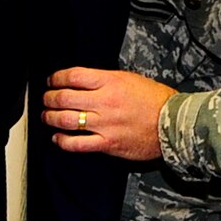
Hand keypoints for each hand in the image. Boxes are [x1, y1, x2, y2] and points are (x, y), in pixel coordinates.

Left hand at [43, 67, 175, 160]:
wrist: (174, 124)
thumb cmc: (155, 100)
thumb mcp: (130, 79)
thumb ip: (106, 80)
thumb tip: (83, 82)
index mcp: (111, 82)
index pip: (74, 76)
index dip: (57, 78)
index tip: (52, 81)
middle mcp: (104, 102)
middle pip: (64, 98)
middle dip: (49, 98)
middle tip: (46, 98)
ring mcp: (105, 124)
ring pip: (66, 120)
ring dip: (51, 118)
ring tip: (47, 116)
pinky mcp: (108, 144)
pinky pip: (77, 144)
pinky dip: (62, 141)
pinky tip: (58, 138)